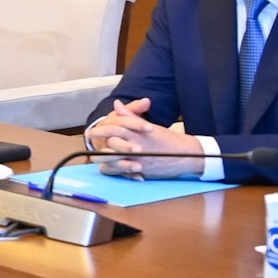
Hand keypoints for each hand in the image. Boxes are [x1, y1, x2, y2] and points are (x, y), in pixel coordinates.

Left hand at [88, 98, 203, 177]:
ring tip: (96, 157)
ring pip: (114, 160)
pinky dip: (113, 171)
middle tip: (90, 145)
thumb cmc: (168, 139)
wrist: (187, 155)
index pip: (114, 128)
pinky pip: (122, 172)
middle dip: (98, 145)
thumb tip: (117, 105)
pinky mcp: (142, 170)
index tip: (91, 132)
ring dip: (103, 159)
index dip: (100, 130)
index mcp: (137, 132)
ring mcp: (139, 159)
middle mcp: (137, 145)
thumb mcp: (148, 126)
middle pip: (111, 145)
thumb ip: (130, 116)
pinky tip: (107, 169)